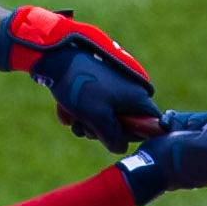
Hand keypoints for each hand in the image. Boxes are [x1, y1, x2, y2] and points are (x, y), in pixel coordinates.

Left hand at [2, 7, 156, 144]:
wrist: (56, 58)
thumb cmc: (81, 87)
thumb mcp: (98, 118)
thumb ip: (113, 137)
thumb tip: (120, 147)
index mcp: (136, 97)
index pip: (150, 124)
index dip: (133, 135)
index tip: (114, 136)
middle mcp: (128, 92)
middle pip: (123, 125)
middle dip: (101, 131)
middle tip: (85, 126)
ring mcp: (112, 88)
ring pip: (104, 118)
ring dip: (86, 123)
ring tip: (73, 116)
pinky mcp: (96, 85)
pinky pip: (92, 107)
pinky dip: (79, 111)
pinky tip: (65, 108)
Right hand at [114, 109, 206, 205]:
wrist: (145, 167)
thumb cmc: (176, 159)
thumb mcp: (206, 143)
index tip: (205, 130)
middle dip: (198, 123)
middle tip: (186, 130)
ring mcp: (196, 152)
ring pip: (198, 123)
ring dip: (183, 122)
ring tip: (171, 130)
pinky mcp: (181, 145)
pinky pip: (184, 125)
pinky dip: (174, 123)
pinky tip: (166, 127)